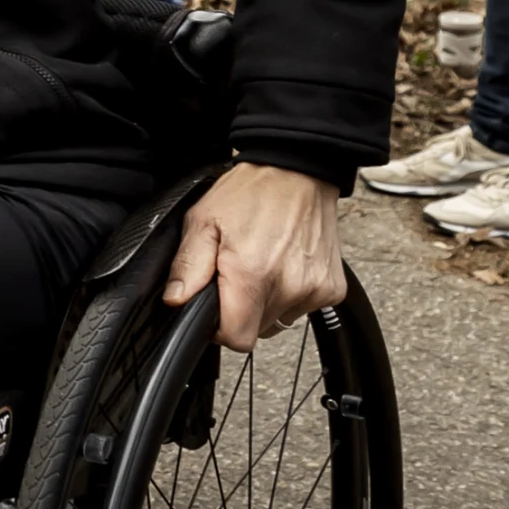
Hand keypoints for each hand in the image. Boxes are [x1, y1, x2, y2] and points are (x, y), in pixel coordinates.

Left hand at [164, 163, 345, 351]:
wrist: (299, 171)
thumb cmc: (251, 192)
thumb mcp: (203, 221)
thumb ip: (188, 266)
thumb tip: (176, 300)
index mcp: (253, 275)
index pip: (237, 338)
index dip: (220, 329)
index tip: (215, 309)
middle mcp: (289, 286)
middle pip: (257, 330)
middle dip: (241, 310)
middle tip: (236, 274)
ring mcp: (315, 290)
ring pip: (279, 320)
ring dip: (266, 302)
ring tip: (262, 264)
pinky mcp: (333, 288)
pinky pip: (302, 308)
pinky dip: (290, 293)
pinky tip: (284, 264)